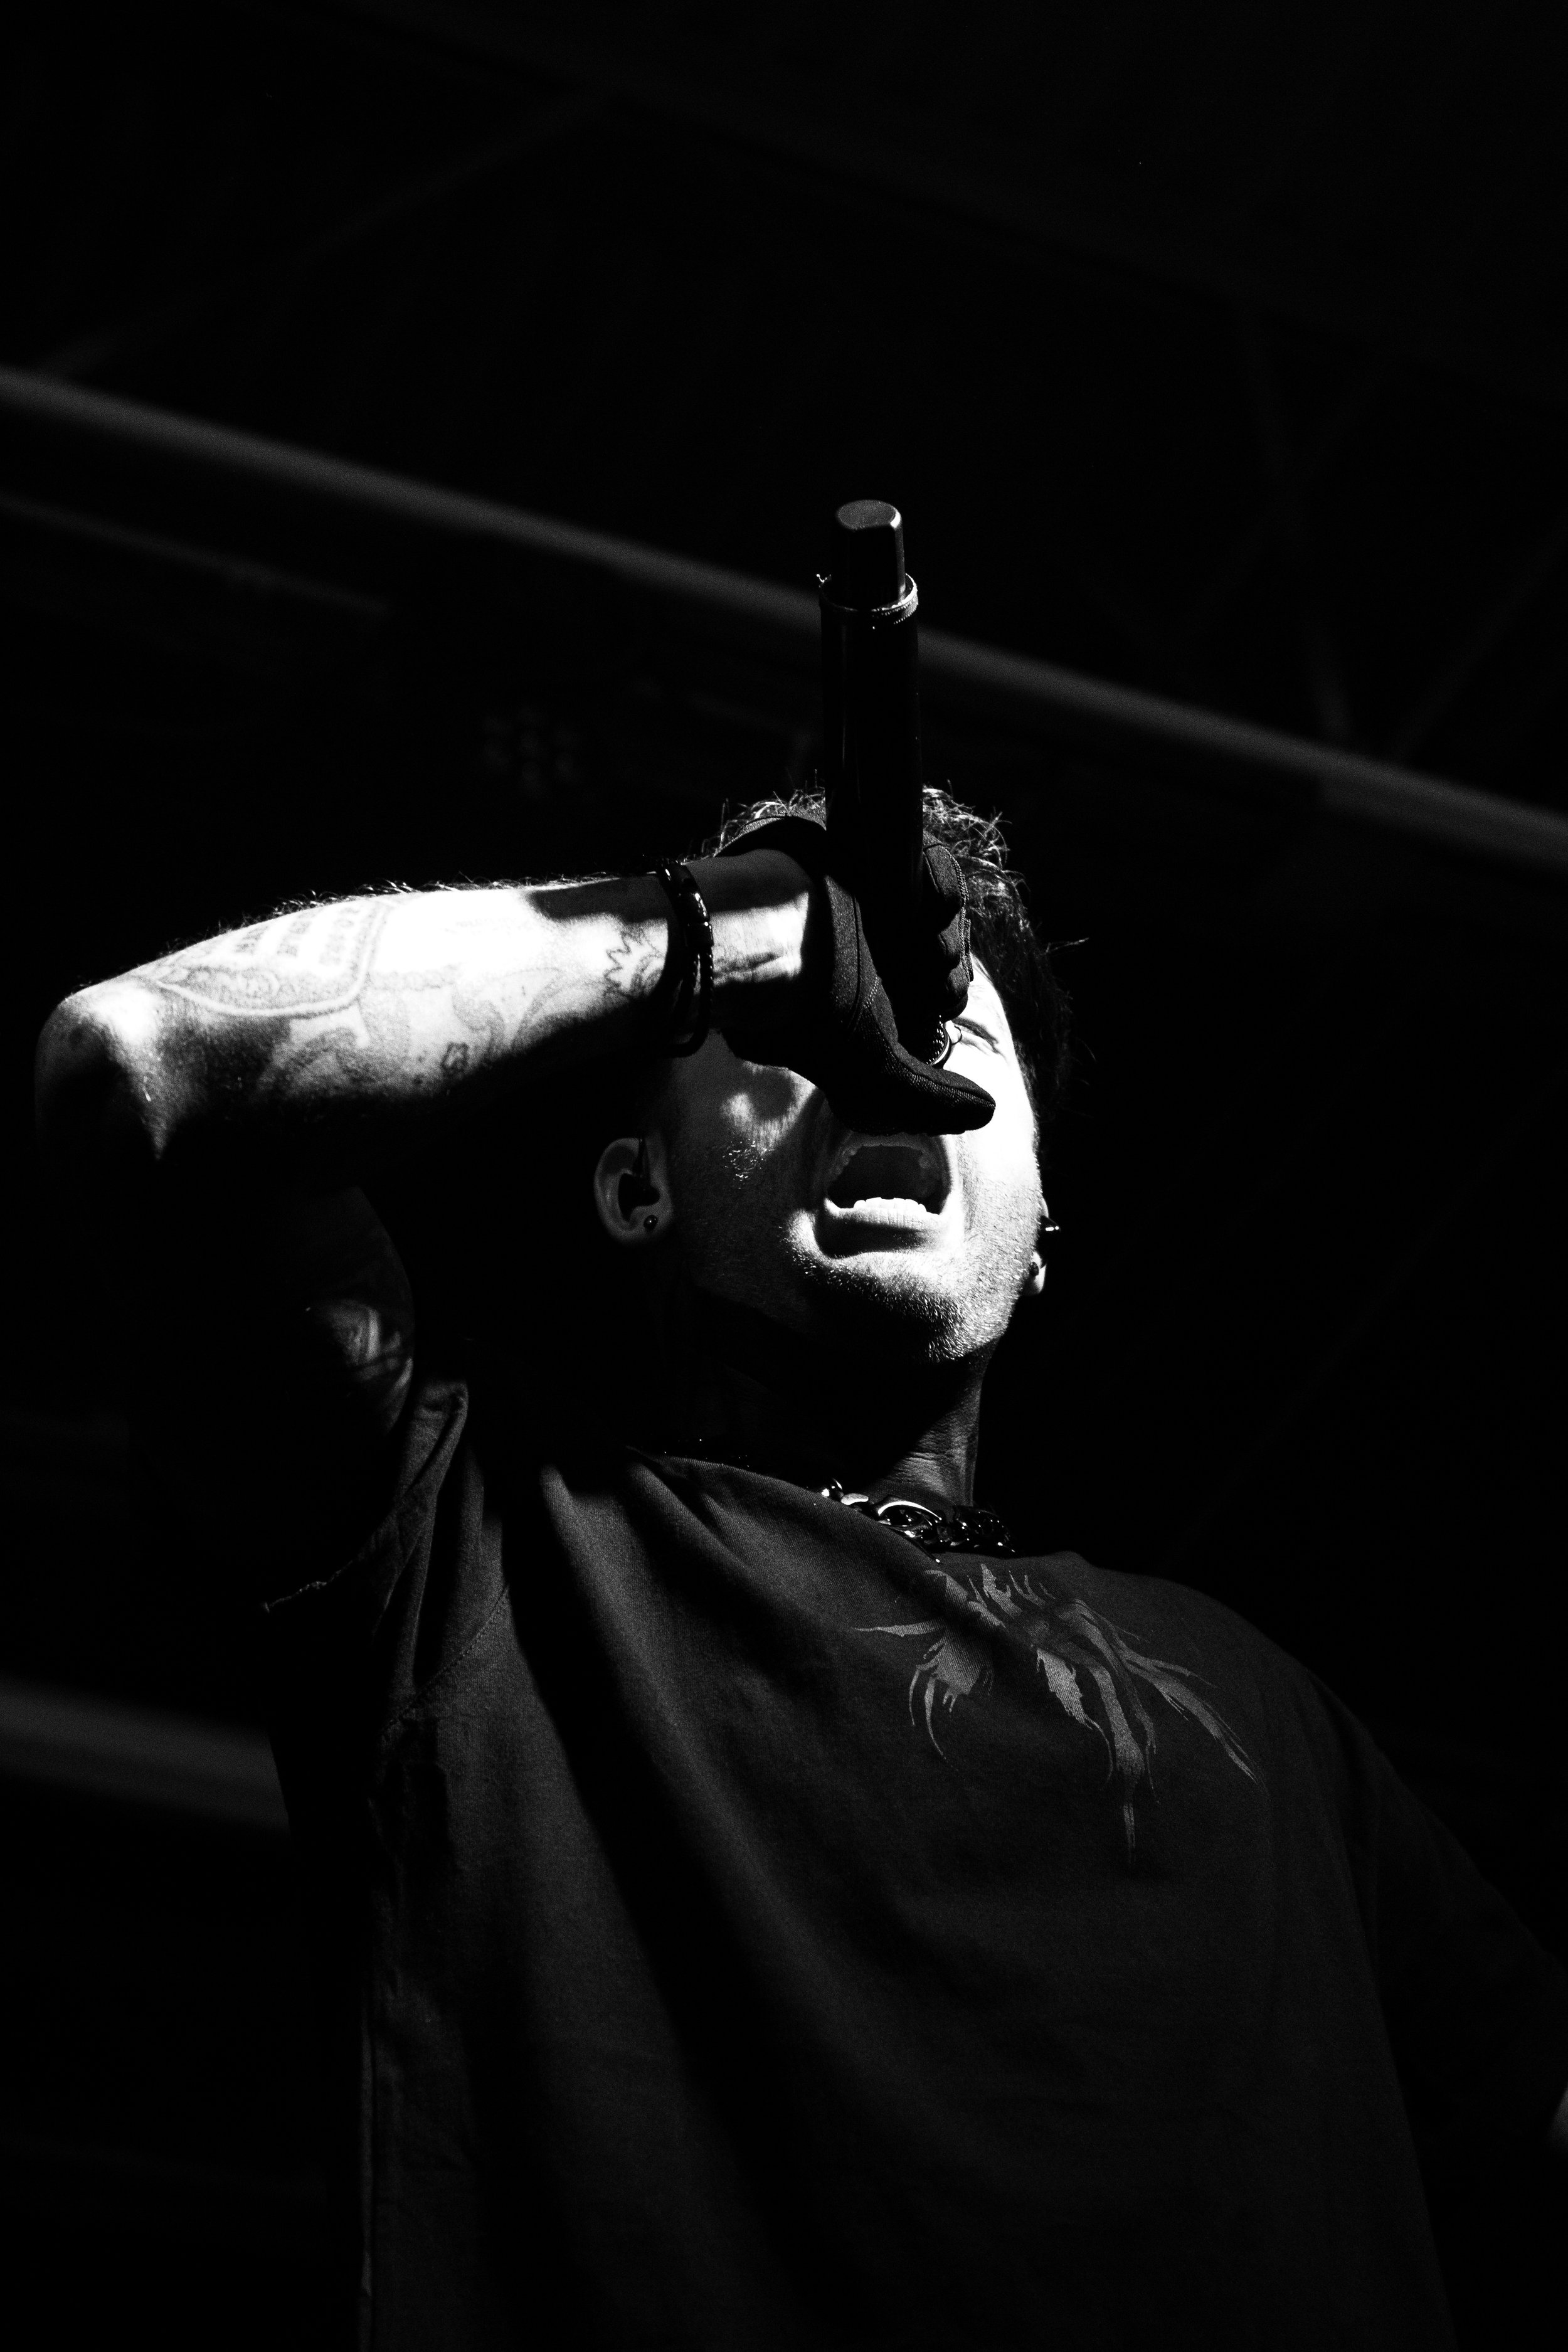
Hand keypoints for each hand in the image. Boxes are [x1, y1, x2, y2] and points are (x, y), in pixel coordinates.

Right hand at [714, 814, 993, 1135]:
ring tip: (926, 945)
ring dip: (951, 927)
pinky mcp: (873, 848)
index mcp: (877, 985)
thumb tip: (987, 1112)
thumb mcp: (878, 1077)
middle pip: (946, 941)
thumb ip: (929, 1099)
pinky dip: (943, 881)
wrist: (773, 951)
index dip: (951, 987)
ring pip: (944, 903)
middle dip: (952, 963)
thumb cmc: (812, 1018)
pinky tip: (930, 904)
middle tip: (932, 977)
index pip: (940, 980)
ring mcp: (873, 891)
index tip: (942, 1000)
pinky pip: (933, 858)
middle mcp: (876, 938)